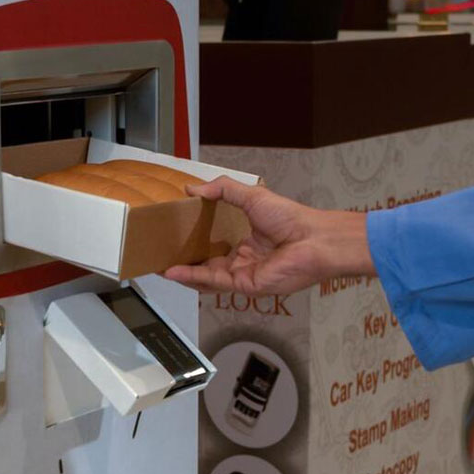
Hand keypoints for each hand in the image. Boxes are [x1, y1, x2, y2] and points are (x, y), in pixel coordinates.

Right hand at [162, 177, 374, 295]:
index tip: (174, 236)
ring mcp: (242, 274)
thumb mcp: (251, 195)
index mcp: (246, 241)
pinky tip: (173, 272)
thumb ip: (222, 190)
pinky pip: (213, 282)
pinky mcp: (243, 285)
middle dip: (183, 262)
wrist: (314, 239)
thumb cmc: (291, 218)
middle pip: (206, 264)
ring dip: (182, 273)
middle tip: (161, 255)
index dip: (193, 242)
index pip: (213, 245)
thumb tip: (192, 188)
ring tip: (160, 266)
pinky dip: (191, 277)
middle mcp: (243, 260)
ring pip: (205, 276)